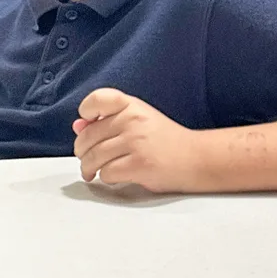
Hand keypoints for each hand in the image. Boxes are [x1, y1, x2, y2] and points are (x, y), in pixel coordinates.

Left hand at [73, 88, 201, 192]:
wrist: (198, 159)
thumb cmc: (165, 140)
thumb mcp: (138, 120)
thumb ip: (108, 121)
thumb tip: (77, 126)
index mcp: (132, 105)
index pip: (97, 99)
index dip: (86, 111)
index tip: (86, 123)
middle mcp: (132, 120)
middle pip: (87, 136)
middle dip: (82, 151)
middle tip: (85, 158)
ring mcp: (136, 142)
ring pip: (93, 157)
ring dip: (88, 168)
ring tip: (92, 171)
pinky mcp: (139, 165)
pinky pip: (106, 172)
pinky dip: (105, 178)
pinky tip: (113, 176)